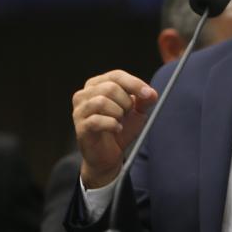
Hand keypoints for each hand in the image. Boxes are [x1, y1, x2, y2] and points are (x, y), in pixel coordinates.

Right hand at [72, 70, 157, 187]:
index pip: (116, 75)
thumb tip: (151, 93)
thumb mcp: (136, 112)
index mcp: (97, 85)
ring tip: (120, 121)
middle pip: (110, 87)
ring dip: (118, 113)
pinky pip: (97, 120)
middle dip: (126, 102)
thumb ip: (144, 100)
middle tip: (128, 113)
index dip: (134, 83)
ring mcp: (80, 111)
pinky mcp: (80, 127)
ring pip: (101, 102)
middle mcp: (84, 94)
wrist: (109, 156)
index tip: (149, 94)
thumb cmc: (119, 129)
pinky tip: (116, 129)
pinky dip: (112, 125)